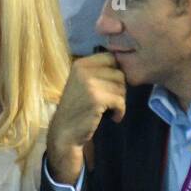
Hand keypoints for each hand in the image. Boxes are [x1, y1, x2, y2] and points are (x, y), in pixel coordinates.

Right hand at [46, 53, 127, 184]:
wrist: (65, 132)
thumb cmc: (77, 109)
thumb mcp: (83, 83)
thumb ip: (98, 72)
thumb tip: (125, 64)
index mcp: (80, 64)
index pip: (111, 58)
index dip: (116, 72)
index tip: (111, 87)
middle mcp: (83, 70)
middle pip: (119, 73)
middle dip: (119, 90)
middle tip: (110, 102)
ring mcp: (89, 83)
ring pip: (121, 87)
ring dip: (119, 101)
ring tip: (109, 110)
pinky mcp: (96, 98)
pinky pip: (120, 101)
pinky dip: (120, 111)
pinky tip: (112, 117)